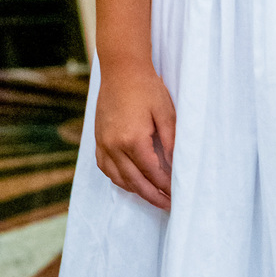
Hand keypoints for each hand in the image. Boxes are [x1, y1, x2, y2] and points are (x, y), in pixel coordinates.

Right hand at [95, 58, 175, 209]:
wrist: (121, 71)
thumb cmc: (147, 89)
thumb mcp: (166, 113)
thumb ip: (171, 141)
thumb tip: (175, 165)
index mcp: (133, 140)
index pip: (152, 173)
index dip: (165, 186)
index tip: (177, 195)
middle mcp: (114, 146)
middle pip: (135, 181)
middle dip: (153, 196)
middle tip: (168, 205)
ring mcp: (103, 144)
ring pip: (119, 178)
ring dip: (137, 190)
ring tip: (153, 197)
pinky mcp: (98, 140)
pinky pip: (106, 168)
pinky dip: (119, 179)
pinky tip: (131, 182)